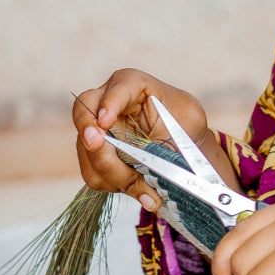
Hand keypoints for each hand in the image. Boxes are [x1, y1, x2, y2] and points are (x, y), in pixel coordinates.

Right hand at [73, 69, 212, 207]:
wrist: (181, 136)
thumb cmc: (183, 120)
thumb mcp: (188, 121)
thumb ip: (173, 139)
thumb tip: (158, 173)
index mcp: (132, 84)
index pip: (117, 88)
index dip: (109, 104)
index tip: (105, 122)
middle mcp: (106, 101)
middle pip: (87, 116)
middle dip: (91, 136)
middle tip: (98, 147)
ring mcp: (95, 127)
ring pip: (89, 153)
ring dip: (114, 174)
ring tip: (147, 191)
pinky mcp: (93, 153)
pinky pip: (94, 173)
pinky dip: (115, 185)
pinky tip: (138, 188)